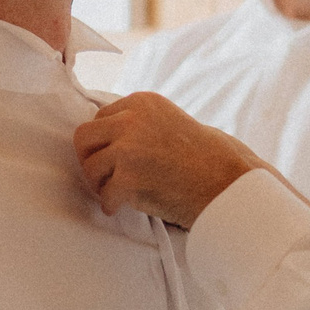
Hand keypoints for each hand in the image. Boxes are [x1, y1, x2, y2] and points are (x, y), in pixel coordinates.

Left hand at [73, 93, 266, 226]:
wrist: (225, 181)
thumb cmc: (201, 157)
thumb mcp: (167, 122)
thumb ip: (137, 123)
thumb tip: (101, 137)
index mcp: (141, 102)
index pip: (100, 117)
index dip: (104, 141)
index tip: (114, 156)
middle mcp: (132, 120)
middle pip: (84, 137)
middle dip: (90, 158)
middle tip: (103, 175)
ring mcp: (129, 148)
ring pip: (90, 167)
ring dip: (100, 183)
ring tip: (118, 191)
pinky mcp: (128, 177)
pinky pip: (104, 195)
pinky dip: (111, 204)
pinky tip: (121, 206)